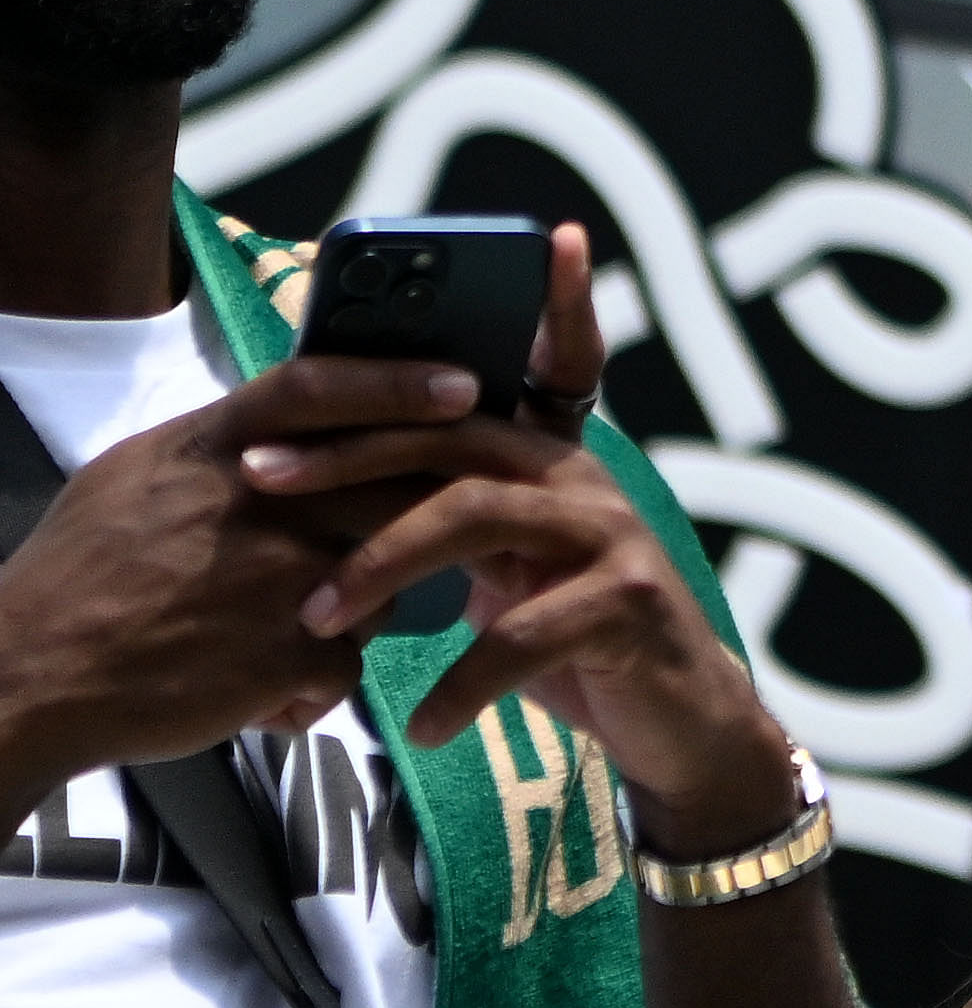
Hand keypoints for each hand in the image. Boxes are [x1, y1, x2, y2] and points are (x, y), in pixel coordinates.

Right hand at [0, 353, 467, 799]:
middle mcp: (257, 500)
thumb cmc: (76, 579)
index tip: (464, 387)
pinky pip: (347, 664)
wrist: (25, 683)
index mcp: (211, 449)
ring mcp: (281, 575)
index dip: (399, 381)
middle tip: (411, 548)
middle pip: (386, 488)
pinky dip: (308, 687)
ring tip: (265, 638)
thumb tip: (291, 426)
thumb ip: (221, 446)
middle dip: (405, 524)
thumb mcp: (133, 478)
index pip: (323, 386)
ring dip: (346, 615)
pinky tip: (251, 692)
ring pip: (377, 582)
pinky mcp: (294, 652)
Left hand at [240, 229, 792, 856]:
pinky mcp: (628, 601)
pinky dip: (458, 684)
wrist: (674, 716)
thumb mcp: (508, 570)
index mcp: (543, 462)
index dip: (471, 323)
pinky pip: (521, 633)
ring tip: (318, 620)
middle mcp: (579, 479)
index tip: (424, 281)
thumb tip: (328, 506)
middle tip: (261, 474)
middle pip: (458, 437)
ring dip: (381, 562)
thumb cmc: (571, 640)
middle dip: (349, 450)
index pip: (484, 388)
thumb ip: (451, 525)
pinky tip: (421, 726)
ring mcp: (610, 534)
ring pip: (477, 514)